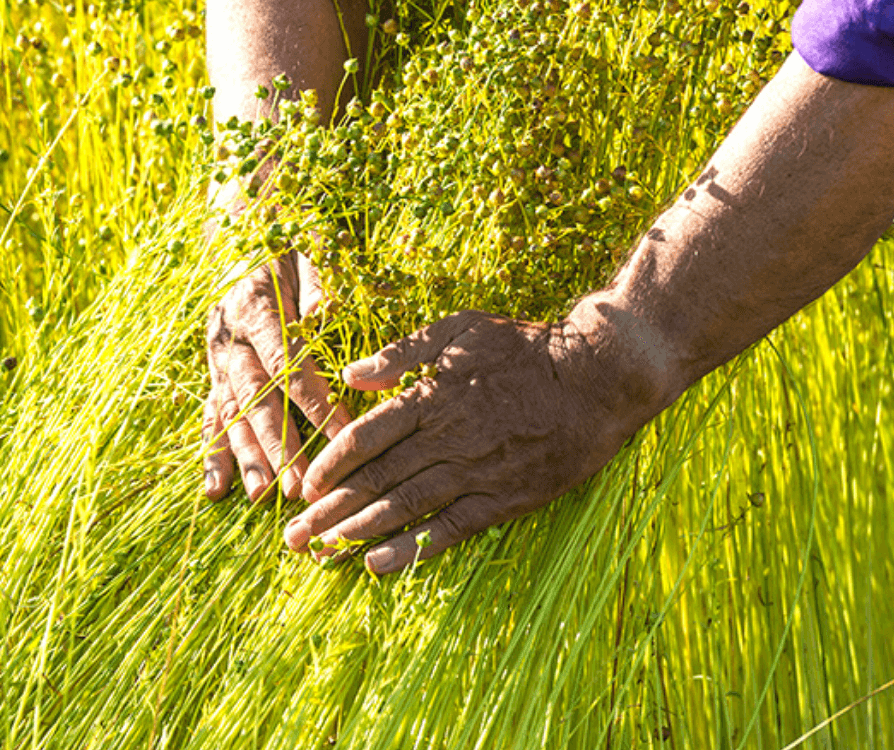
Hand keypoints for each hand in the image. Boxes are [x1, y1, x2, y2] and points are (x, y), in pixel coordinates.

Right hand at [203, 250, 352, 500]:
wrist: (248, 228)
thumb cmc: (294, 242)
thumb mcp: (313, 248)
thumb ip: (319, 284)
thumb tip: (325, 320)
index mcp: (255, 303)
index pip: (285, 358)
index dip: (311, 397)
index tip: (340, 431)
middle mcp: (228, 335)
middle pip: (253, 396)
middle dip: (276, 442)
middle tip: (297, 483)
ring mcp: (217, 357)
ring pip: (230, 412)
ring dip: (246, 456)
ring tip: (262, 495)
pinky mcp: (215, 372)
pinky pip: (211, 416)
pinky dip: (213, 453)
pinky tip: (216, 489)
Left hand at [283, 308, 664, 574]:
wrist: (600, 377)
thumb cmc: (525, 347)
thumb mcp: (460, 329)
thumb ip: (402, 353)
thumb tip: (349, 374)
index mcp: (432, 395)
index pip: (365, 436)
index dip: (330, 464)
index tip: (303, 485)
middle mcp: (449, 436)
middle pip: (376, 478)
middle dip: (329, 509)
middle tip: (292, 537)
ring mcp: (477, 471)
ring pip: (406, 507)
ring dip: (358, 533)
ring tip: (323, 552)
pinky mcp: (506, 498)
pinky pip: (452, 529)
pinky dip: (414, 548)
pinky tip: (379, 564)